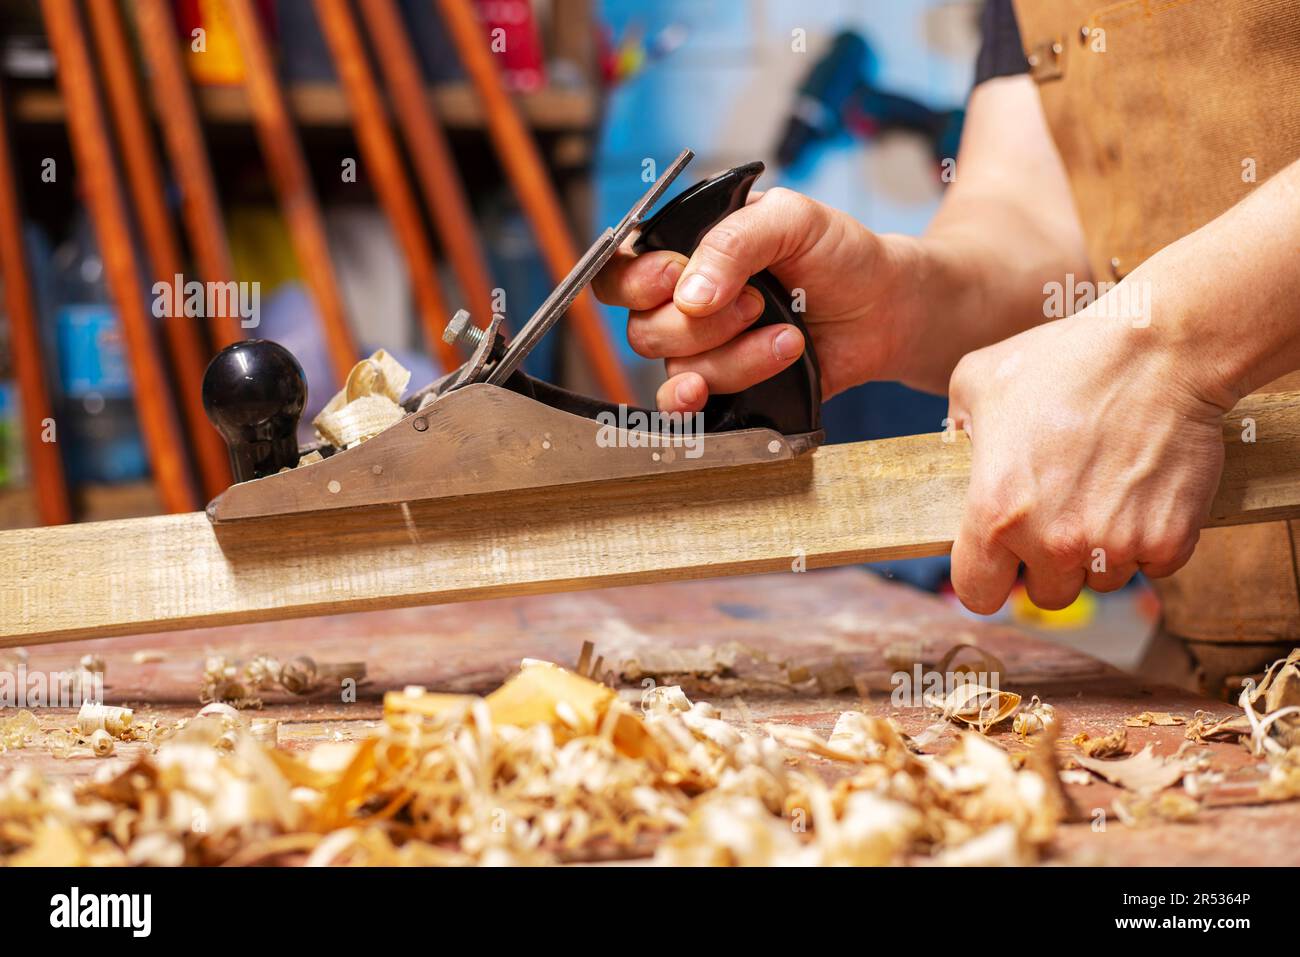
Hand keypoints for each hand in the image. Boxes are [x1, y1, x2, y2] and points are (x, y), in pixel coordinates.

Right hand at [593, 187, 916, 410]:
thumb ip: (735, 241)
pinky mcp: (726, 387)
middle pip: (643, 327)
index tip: (675, 276)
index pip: (622, 270)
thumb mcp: (792, 219)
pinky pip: (684, 406)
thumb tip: (688, 295)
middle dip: (703, 322)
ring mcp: (704, 349)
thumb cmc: (840, 255)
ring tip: (788, 337)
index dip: (635, 281)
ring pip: (674, 368)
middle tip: (758, 303)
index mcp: (689, 250)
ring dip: (732, 356)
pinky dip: (692, 400)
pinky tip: (708, 391)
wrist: (887, 309)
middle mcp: (686, 301)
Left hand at [946, 295, 1228, 613]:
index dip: (988, 578)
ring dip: (1102, 550)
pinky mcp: (1169, 541)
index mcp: (995, 514)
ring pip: (1102, 580)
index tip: (1002, 560)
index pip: (977, 593)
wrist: (1159, 349)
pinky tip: (1145, 492)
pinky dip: (1152, 539)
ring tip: (1106, 491)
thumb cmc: (1064, 359)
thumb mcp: (979, 380)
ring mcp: (1113, 546)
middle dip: (1051, 563)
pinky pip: (1154, 565)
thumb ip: (958, 424)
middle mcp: (1052, 542)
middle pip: (1047, 593)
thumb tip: (958, 443)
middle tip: (1063, 513)